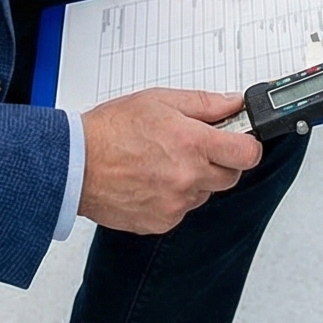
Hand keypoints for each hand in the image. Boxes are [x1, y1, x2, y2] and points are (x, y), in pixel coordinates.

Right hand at [78, 88, 262, 233]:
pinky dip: (172, 198)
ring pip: (204, 194)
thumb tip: (234, 102)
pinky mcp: (161, 222)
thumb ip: (204, 103)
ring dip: (194, 180)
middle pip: (231, 176)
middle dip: (219, 162)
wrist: (74, 164)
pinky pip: (181, 210)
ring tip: (163, 162)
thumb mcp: (160, 100)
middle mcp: (188, 176)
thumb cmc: (110, 130)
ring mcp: (175, 203)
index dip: (247, 145)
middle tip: (193, 147)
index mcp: (193, 143)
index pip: (248, 153)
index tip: (240, 140)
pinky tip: (151, 180)